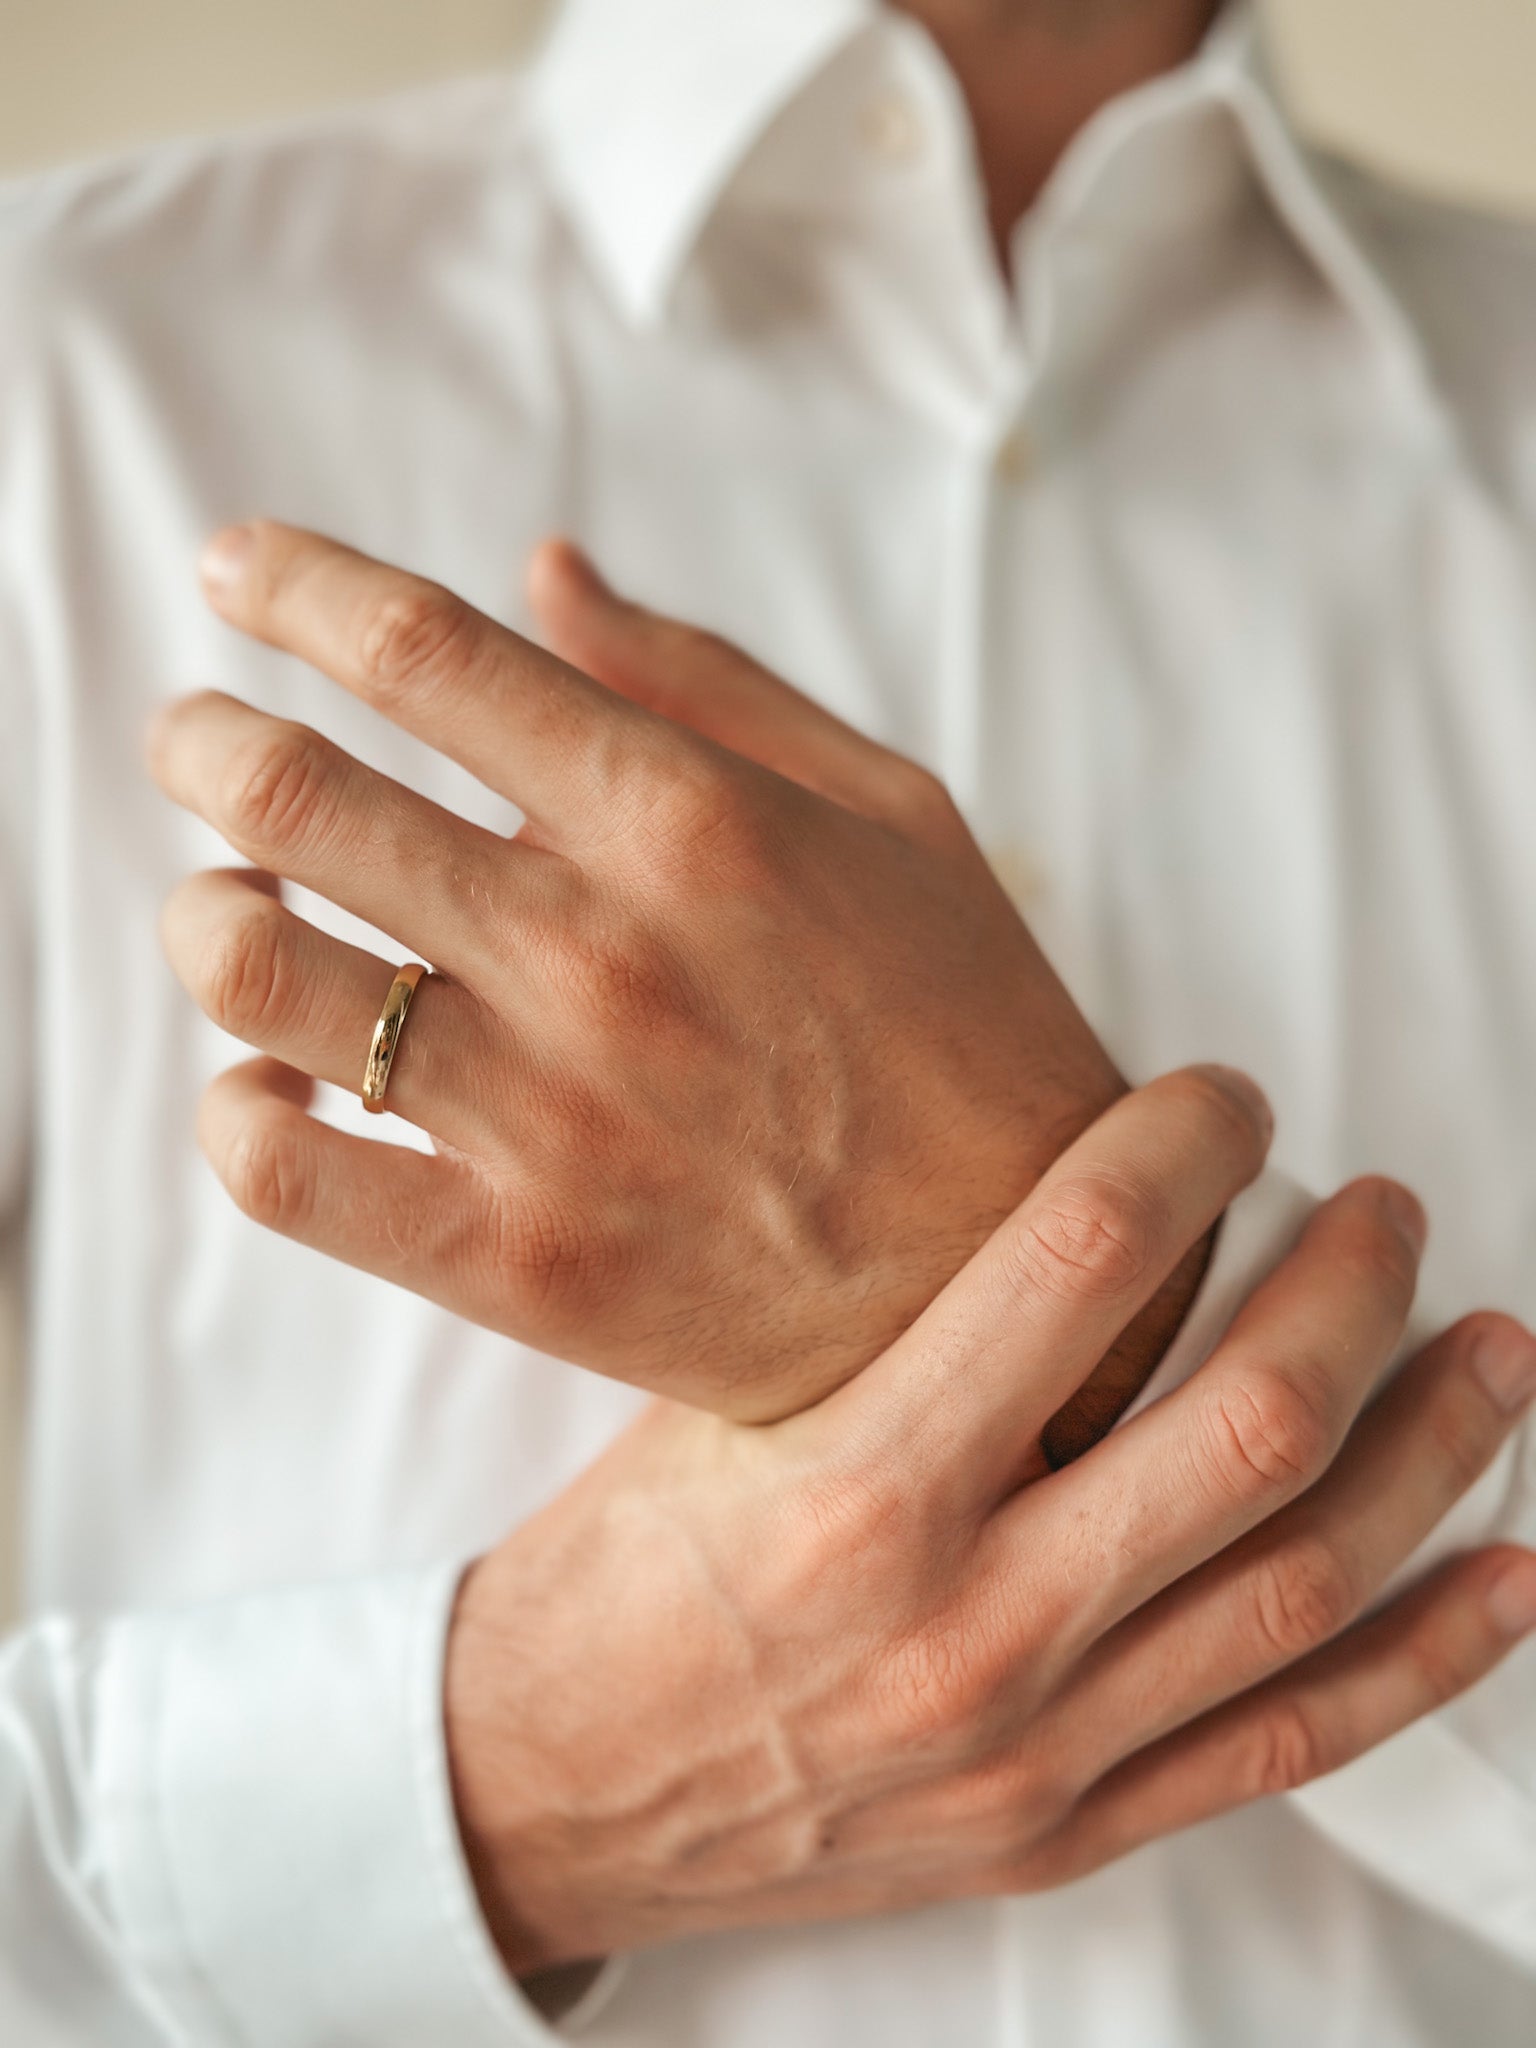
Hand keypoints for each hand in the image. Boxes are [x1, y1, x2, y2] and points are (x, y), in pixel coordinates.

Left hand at [151, 521, 1191, 1437]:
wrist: (1019, 1273)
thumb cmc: (962, 1022)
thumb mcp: (887, 809)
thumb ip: (703, 680)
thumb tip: (541, 572)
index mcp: (689, 818)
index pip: (422, 651)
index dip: (295, 583)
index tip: (237, 568)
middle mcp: (597, 952)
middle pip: (294, 792)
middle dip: (202, 737)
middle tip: (197, 735)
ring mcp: (548, 1116)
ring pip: (256, 968)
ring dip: (205, 909)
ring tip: (238, 899)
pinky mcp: (518, 1264)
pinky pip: (285, 1174)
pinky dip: (235, 1106)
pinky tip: (272, 1073)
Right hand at [444, 1073, 1535, 1972]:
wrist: (549, 1791)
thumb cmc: (617, 1577)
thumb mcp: (713, 1405)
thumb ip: (882, 1310)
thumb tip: (1052, 1183)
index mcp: (858, 1489)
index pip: (1080, 1262)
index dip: (1183, 1148)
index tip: (1223, 1101)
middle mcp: (969, 1625)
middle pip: (1250, 1424)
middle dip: (1351, 1288)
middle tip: (1379, 1213)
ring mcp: (1037, 1745)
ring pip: (1306, 1579)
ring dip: (1432, 1448)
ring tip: (1492, 1352)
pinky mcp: (1066, 1824)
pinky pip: (1289, 1742)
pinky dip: (1426, 1658)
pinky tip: (1507, 1578)